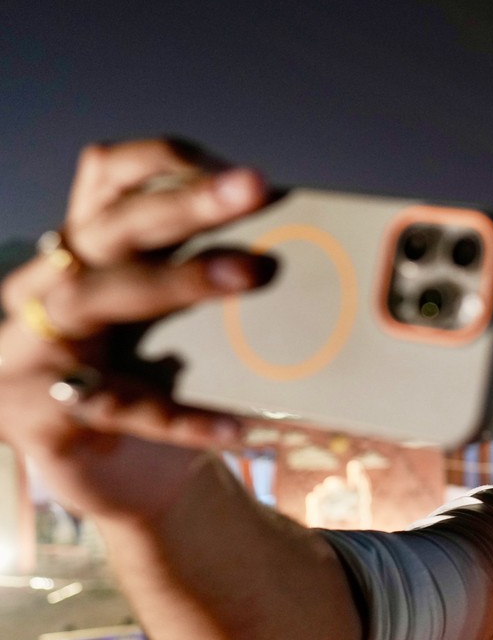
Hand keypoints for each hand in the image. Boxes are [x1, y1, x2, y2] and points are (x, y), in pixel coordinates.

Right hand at [0, 139, 274, 513]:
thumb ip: (216, 273)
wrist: (121, 478)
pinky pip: (118, 407)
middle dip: (184, 203)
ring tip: (250, 274)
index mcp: (85, 249)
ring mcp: (34, 347)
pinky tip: (240, 424)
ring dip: (176, 280)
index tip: (238, 169)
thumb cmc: (159, 378)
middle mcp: (48, 285)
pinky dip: (181, 416)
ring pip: (94, 295)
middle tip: (255, 188)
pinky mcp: (45, 414)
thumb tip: (310, 241)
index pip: (108, 175)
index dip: (166, 161)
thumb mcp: (181, 318)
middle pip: (111, 226)